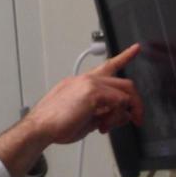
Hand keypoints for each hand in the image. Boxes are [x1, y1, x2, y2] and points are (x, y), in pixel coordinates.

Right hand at [26, 43, 144, 144]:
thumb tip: (120, 116)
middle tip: (136, 118)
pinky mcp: (93, 92)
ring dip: (122, 114)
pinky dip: (115, 118)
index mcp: (80, 83)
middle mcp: (86, 79)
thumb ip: (103, 114)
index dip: (124, 57)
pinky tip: (102, 125)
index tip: (135, 49)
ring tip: (108, 127)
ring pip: (124, 94)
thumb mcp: (83, 119)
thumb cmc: (53, 126)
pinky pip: (119, 102)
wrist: (39, 128)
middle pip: (123, 84)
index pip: (106, 67)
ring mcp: (89, 83)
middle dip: (134, 103)